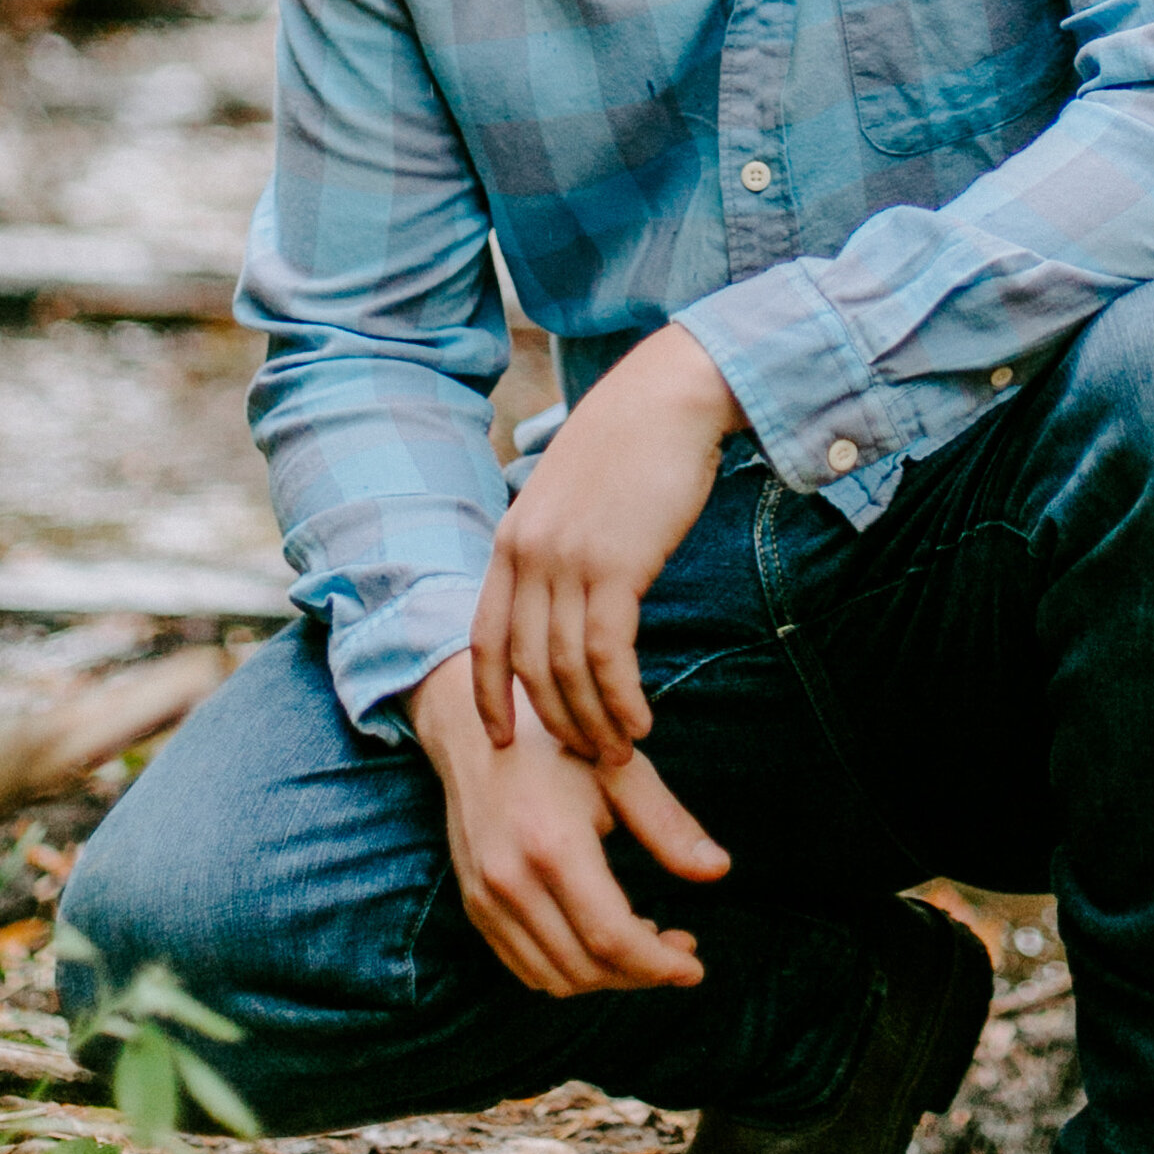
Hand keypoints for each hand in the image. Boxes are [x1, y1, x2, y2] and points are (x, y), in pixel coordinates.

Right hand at [408, 650, 728, 995]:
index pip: (611, 937)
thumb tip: (720, 870)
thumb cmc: (558, 746)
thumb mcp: (620, 772)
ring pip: (555, 977)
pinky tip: (601, 938)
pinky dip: (569, 968)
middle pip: (585, 967)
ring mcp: (485, 899)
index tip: (695, 968)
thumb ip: (669, 825)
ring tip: (646, 941)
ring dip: (607, 976)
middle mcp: (511, 882)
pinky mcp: (475, 906)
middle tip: (680, 948)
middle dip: (641, 973)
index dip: (658, 964)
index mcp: (553, 847)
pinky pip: (525, 965)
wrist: (475, 734)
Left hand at [475, 322, 743, 766]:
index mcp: (512, 538)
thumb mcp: (571, 495)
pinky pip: (607, 655)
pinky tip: (641, 719)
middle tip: (587, 756)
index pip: (484, 637)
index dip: (489, 695)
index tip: (503, 738)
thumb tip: (566, 596)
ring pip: (566, 669)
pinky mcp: (615, 565)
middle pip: (527, 665)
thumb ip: (556, 546)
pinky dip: (621, 698)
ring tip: (621, 749)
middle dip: (555, 720)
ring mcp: (567, 560)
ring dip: (593, 720)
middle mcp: (528, 554)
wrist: (669, 397)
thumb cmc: (631, 444)